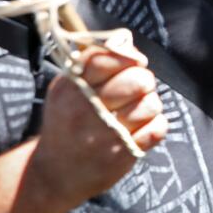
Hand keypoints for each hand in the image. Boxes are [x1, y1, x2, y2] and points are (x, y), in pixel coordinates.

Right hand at [29, 39, 167, 205]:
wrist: (54, 174)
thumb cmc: (67, 122)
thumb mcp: (67, 88)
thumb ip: (94, 61)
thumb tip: (125, 39)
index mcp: (72, 89)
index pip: (108, 59)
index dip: (129, 56)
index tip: (132, 62)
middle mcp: (86, 111)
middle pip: (137, 80)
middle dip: (143, 79)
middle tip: (136, 88)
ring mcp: (105, 135)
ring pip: (151, 104)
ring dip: (149, 104)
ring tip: (136, 110)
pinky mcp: (123, 155)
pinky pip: (158, 129)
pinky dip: (155, 125)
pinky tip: (141, 128)